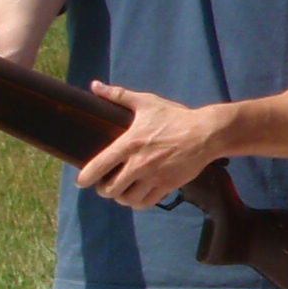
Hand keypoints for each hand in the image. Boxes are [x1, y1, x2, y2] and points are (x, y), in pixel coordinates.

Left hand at [75, 84, 220, 207]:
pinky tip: (137, 196)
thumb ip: (118, 96)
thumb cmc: (175, 117)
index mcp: (129, 143)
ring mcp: (154, 176)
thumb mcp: (146, 103)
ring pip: (127, 199)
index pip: (99, 166)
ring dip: (121, 197)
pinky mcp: (167, 185)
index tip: (81, 181)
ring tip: (121, 191)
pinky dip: (138, 203)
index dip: (85, 177)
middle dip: (104, 190)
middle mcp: (139, 163)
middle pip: (110, 189)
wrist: (206, 134)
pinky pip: (146, 203)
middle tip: (106, 185)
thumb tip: (95, 86)